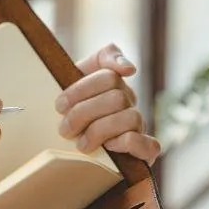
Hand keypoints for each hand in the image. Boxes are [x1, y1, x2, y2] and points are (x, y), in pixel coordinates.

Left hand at [56, 43, 160, 164]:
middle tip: (65, 129)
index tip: (59, 105)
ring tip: (81, 144)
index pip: (108, 75)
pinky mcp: (145, 150)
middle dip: (85, 113)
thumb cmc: (72, 112)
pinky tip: (109, 147)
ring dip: (100, 131)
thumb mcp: (73, 80)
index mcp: (113, 82)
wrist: (68, 148)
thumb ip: (101, 59)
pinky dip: (127, 144)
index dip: (81, 90)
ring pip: (131, 118)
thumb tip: (130, 67)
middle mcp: (129, 100)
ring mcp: (139, 124)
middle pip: (117, 97)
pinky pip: (149, 145)